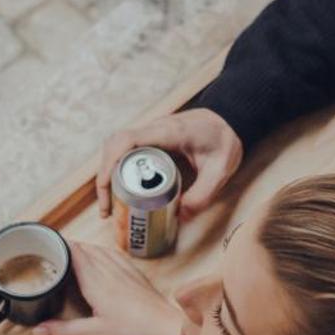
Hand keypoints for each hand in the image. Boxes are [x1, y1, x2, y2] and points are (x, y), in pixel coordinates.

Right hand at [35, 241, 182, 334]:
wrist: (164, 325)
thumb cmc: (133, 329)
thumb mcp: (95, 332)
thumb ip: (65, 330)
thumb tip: (38, 330)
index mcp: (95, 281)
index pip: (74, 252)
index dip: (59, 244)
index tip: (45, 243)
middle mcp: (108, 269)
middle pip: (84, 248)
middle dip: (67, 246)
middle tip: (52, 250)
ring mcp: (123, 267)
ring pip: (98, 248)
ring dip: (83, 247)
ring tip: (70, 252)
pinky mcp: (133, 271)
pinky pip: (112, 253)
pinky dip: (99, 251)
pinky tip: (98, 256)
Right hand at [95, 108, 242, 220]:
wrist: (230, 117)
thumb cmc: (224, 138)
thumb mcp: (220, 170)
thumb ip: (203, 194)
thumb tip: (179, 217)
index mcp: (168, 132)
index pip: (128, 140)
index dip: (110, 162)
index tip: (106, 187)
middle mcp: (154, 129)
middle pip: (115, 146)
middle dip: (104, 175)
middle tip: (107, 207)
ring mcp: (151, 132)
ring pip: (117, 148)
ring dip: (108, 173)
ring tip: (111, 203)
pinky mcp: (152, 138)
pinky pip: (127, 151)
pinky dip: (118, 169)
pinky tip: (123, 191)